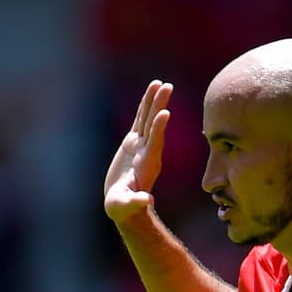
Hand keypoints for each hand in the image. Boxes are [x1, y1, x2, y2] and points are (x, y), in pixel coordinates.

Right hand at [104, 80, 172, 222]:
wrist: (125, 205)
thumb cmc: (124, 208)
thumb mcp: (127, 206)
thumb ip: (136, 203)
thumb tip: (147, 201)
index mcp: (147, 164)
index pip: (154, 143)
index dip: (158, 128)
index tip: (165, 113)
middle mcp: (147, 152)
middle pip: (154, 125)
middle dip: (159, 106)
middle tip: (167, 87)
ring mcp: (141, 146)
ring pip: (148, 119)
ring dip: (153, 101)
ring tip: (160, 83)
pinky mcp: (132, 144)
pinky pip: (139, 121)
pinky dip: (144, 107)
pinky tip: (150, 92)